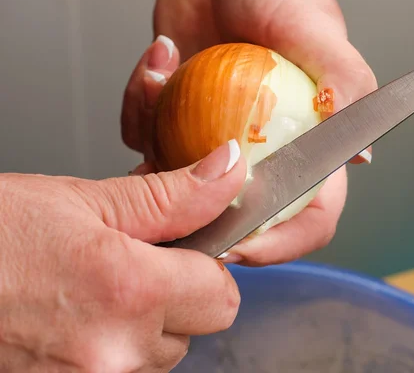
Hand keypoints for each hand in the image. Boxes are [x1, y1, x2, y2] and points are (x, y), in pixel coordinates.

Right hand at [0, 140, 245, 370]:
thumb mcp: (83, 200)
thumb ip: (172, 195)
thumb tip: (226, 171)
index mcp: (128, 290)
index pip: (223, 296)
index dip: (208, 267)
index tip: (186, 249)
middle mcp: (114, 350)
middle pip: (195, 329)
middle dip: (178, 296)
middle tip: (132, 266)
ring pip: (159, 356)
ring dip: (142, 326)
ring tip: (91, 293)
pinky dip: (111, 349)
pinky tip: (75, 321)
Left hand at [121, 0, 377, 265]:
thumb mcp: (317, 31)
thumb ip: (346, 86)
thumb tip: (362, 155)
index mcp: (309, 147)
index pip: (310, 216)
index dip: (283, 244)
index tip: (243, 247)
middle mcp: (261, 154)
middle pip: (236, 217)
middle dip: (198, 211)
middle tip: (173, 173)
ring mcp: (213, 140)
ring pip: (177, 184)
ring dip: (157, 136)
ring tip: (165, 70)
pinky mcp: (175, 120)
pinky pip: (146, 137)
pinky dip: (141, 101)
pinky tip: (159, 58)